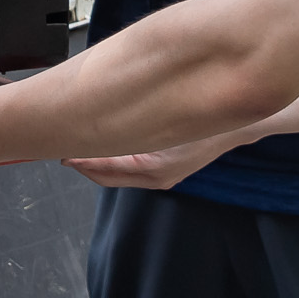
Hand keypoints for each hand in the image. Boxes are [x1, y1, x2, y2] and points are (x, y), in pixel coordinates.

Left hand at [67, 127, 244, 190]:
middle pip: (107, 177)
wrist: (236, 125)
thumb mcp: (165, 119)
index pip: (105, 170)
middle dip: (84, 164)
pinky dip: (113, 161)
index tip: (62, 152)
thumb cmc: (204, 120)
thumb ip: (133, 122)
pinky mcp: (165, 171)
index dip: (81, 161)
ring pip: (117, 175)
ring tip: (78, 147)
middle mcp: (155, 178)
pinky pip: (130, 170)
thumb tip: (98, 120)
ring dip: (96, 162)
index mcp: (153, 169)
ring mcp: (160, 177)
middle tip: (62, 150)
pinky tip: (105, 146)